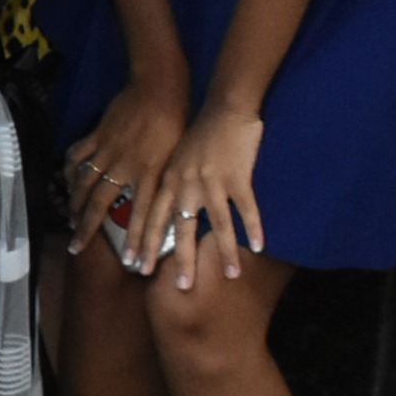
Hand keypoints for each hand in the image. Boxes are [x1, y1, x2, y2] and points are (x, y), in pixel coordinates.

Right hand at [64, 77, 184, 264]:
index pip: (142, 214)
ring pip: (83, 182)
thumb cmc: (176, 122)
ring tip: (70, 220)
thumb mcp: (178, 157)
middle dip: (86, 228)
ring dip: (74, 203)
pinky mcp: (97, 135)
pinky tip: (66, 181)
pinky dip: (68, 170)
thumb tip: (168, 209)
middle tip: (75, 246)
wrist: (160, 88)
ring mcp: (107, 150)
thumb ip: (167, 183)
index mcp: (150, 173)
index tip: (131, 263)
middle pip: (100, 203)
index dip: (137, 240)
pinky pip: (77, 156)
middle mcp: (125, 166)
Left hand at [144, 105, 266, 288]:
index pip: (152, 218)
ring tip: (229, 275)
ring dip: (225, 251)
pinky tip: (258, 247)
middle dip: (181, 259)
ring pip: (218, 224)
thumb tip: (169, 215)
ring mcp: (213, 181)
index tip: (137, 267)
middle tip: (181, 286)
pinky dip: (253, 228)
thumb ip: (172, 187)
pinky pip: (246, 209)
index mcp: (169, 180)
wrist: (224, 108)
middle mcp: (187, 183)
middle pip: (182, 228)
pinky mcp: (237, 176)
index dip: (145, 243)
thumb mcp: (177, 160)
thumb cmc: (201, 136)